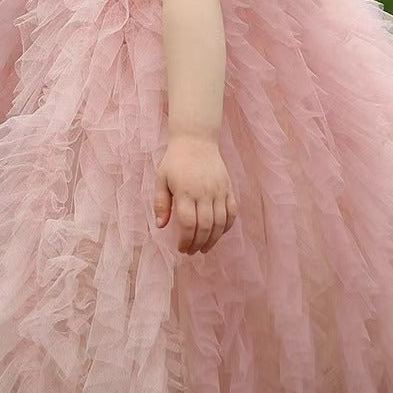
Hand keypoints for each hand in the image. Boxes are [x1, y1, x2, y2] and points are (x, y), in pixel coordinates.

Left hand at [154, 133, 237, 254]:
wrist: (196, 140)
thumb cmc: (175, 161)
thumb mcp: (161, 179)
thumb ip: (161, 203)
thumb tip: (161, 225)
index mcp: (185, 191)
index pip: (188, 224)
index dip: (186, 240)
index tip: (181, 248)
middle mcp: (204, 192)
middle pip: (205, 226)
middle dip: (198, 244)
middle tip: (192, 252)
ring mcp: (219, 191)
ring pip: (220, 222)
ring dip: (213, 239)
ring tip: (205, 248)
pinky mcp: (228, 188)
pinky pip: (232, 212)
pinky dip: (227, 226)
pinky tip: (219, 233)